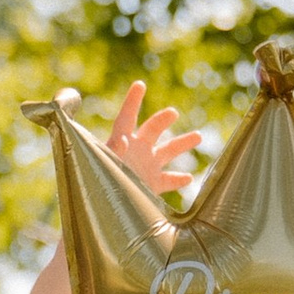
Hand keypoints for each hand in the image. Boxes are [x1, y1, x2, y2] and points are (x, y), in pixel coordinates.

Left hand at [102, 83, 203, 201]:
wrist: (101, 208)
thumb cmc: (96, 184)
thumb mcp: (101, 163)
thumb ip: (112, 151)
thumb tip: (123, 140)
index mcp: (120, 141)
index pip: (127, 117)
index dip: (133, 101)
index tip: (139, 85)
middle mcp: (136, 151)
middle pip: (152, 130)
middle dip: (163, 120)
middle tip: (172, 113)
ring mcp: (145, 167)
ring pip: (168, 151)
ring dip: (182, 143)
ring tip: (198, 136)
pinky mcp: (152, 186)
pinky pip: (168, 180)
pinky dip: (179, 179)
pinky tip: (189, 178)